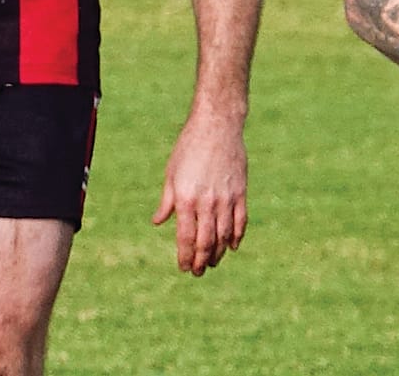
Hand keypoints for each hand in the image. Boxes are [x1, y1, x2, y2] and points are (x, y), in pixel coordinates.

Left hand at [152, 107, 248, 275]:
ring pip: (224, 236)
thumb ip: (167, 201)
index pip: (186, 237)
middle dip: (201, 260)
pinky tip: (232, 247)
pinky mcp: (241, 193)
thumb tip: (158, 222)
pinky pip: (240, 222)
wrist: (216, 126)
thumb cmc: (188, 147)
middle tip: (198, 272)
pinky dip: (237, 237)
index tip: (183, 267)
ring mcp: (226, 199)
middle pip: (206, 241)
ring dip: (219, 253)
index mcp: (186, 198)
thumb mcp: (171, 173)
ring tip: (212, 263)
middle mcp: (207, 202)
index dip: (185, 255)